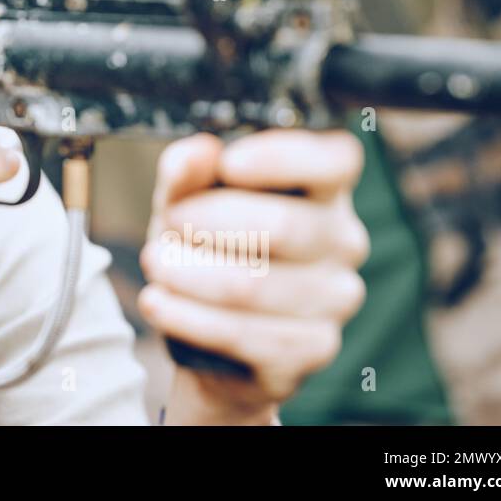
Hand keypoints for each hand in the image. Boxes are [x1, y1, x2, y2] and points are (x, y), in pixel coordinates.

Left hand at [138, 130, 368, 424]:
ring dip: (187, 274)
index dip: (283, 157)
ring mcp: (336, 297)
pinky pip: (243, 333)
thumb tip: (197, 152)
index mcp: (325, 188)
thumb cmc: (207, 248)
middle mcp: (343, 239)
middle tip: (169, 222)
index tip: (229, 163)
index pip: (335, 160)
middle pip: (284, 225)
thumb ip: (188, 173)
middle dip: (208, 222)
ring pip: (253, 285)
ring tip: (157, 264)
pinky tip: (159, 303)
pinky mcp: (314, 347)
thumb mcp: (186, 201)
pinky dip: (187, 317)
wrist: (206, 331)